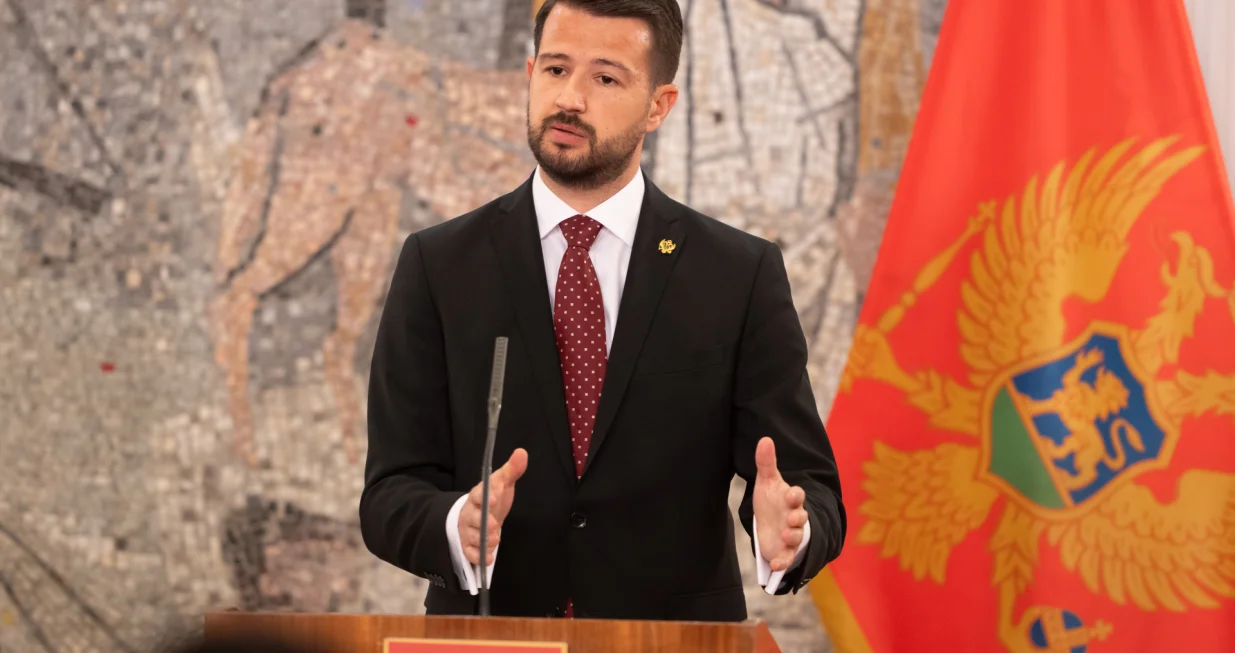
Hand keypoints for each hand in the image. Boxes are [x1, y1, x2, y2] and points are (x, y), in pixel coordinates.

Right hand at [459, 448, 527, 565]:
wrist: (481, 515)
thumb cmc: (493, 498)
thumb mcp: (503, 483)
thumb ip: (512, 470)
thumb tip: (522, 452)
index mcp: (478, 495)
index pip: (479, 493)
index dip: (486, 495)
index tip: (495, 496)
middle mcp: (470, 512)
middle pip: (473, 517)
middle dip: (483, 522)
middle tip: (495, 526)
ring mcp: (468, 529)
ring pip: (471, 535)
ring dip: (482, 539)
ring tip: (494, 541)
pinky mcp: (469, 545)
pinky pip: (469, 552)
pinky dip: (478, 556)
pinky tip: (487, 559)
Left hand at [753, 437, 807, 571]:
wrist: (770, 523)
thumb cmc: (771, 500)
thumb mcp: (767, 481)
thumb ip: (766, 462)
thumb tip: (765, 439)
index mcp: (791, 499)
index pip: (797, 496)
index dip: (795, 495)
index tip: (791, 494)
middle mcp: (794, 517)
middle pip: (801, 517)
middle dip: (798, 518)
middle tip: (792, 519)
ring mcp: (791, 535)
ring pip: (797, 537)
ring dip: (793, 537)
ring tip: (786, 536)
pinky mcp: (784, 550)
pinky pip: (786, 558)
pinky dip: (782, 561)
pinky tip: (775, 564)